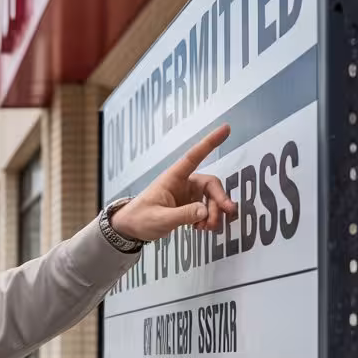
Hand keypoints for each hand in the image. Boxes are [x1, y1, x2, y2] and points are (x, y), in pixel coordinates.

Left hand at [109, 124, 237, 242]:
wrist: (130, 228)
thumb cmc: (139, 218)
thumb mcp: (159, 219)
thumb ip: (182, 215)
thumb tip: (204, 212)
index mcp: (173, 178)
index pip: (194, 157)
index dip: (210, 142)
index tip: (226, 128)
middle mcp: (183, 183)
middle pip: (211, 185)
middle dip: (220, 200)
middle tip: (227, 214)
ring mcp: (187, 195)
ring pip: (211, 199)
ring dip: (214, 213)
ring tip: (207, 228)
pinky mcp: (188, 206)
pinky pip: (206, 209)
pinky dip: (208, 219)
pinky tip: (201, 229)